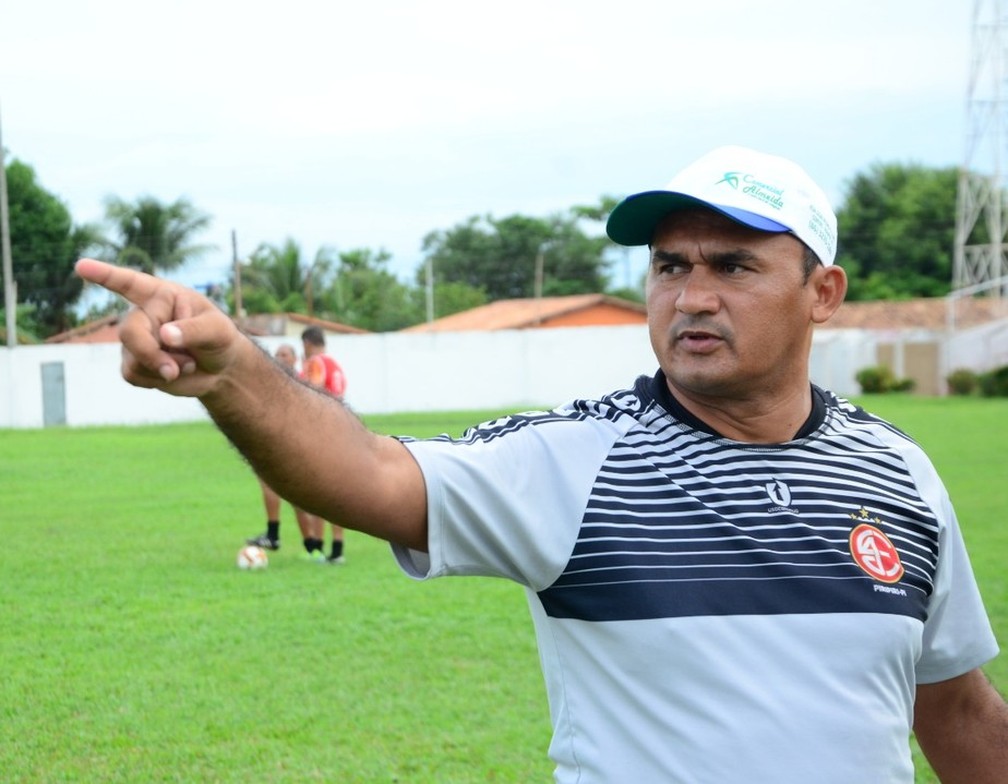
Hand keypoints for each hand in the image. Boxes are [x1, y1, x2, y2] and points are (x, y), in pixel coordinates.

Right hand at [75, 259, 242, 397]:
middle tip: (175, 369)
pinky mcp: (133, 362)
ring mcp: (135, 338)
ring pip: (132, 357)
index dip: (105, 274)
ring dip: (162, 368)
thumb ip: (195, 330)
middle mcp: (144, 313)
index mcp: (162, 295)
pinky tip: (172, 372)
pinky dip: (156, 380)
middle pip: (129, 331)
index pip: (130, 282)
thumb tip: (165, 334)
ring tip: (187, 364)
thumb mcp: (218, 331)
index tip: (81, 265)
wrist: (219, 369)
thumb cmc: (219, 339)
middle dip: (150, 353)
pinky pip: (133, 375)